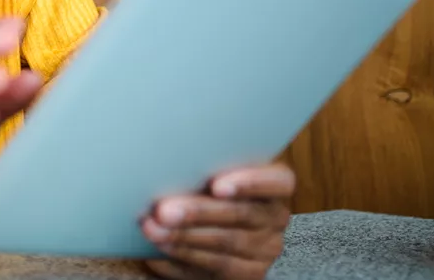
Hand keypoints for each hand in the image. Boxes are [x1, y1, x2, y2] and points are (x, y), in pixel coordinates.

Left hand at [141, 163, 294, 278]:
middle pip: (242, 214)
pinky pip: (215, 268)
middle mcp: (274, 217)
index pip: (278, 181)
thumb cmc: (204, 187)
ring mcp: (264, 248)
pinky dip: (182, 259)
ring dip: (184, 237)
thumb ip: (199, 168)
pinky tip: (159, 252)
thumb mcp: (208, 172)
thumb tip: (162, 164)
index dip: (250, 182)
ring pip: (226, 244)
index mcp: (272, 185)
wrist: (205, 227)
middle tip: (165, 210)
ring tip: (154, 230)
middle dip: (198, 212)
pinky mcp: (249, 273)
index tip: (216, 186)